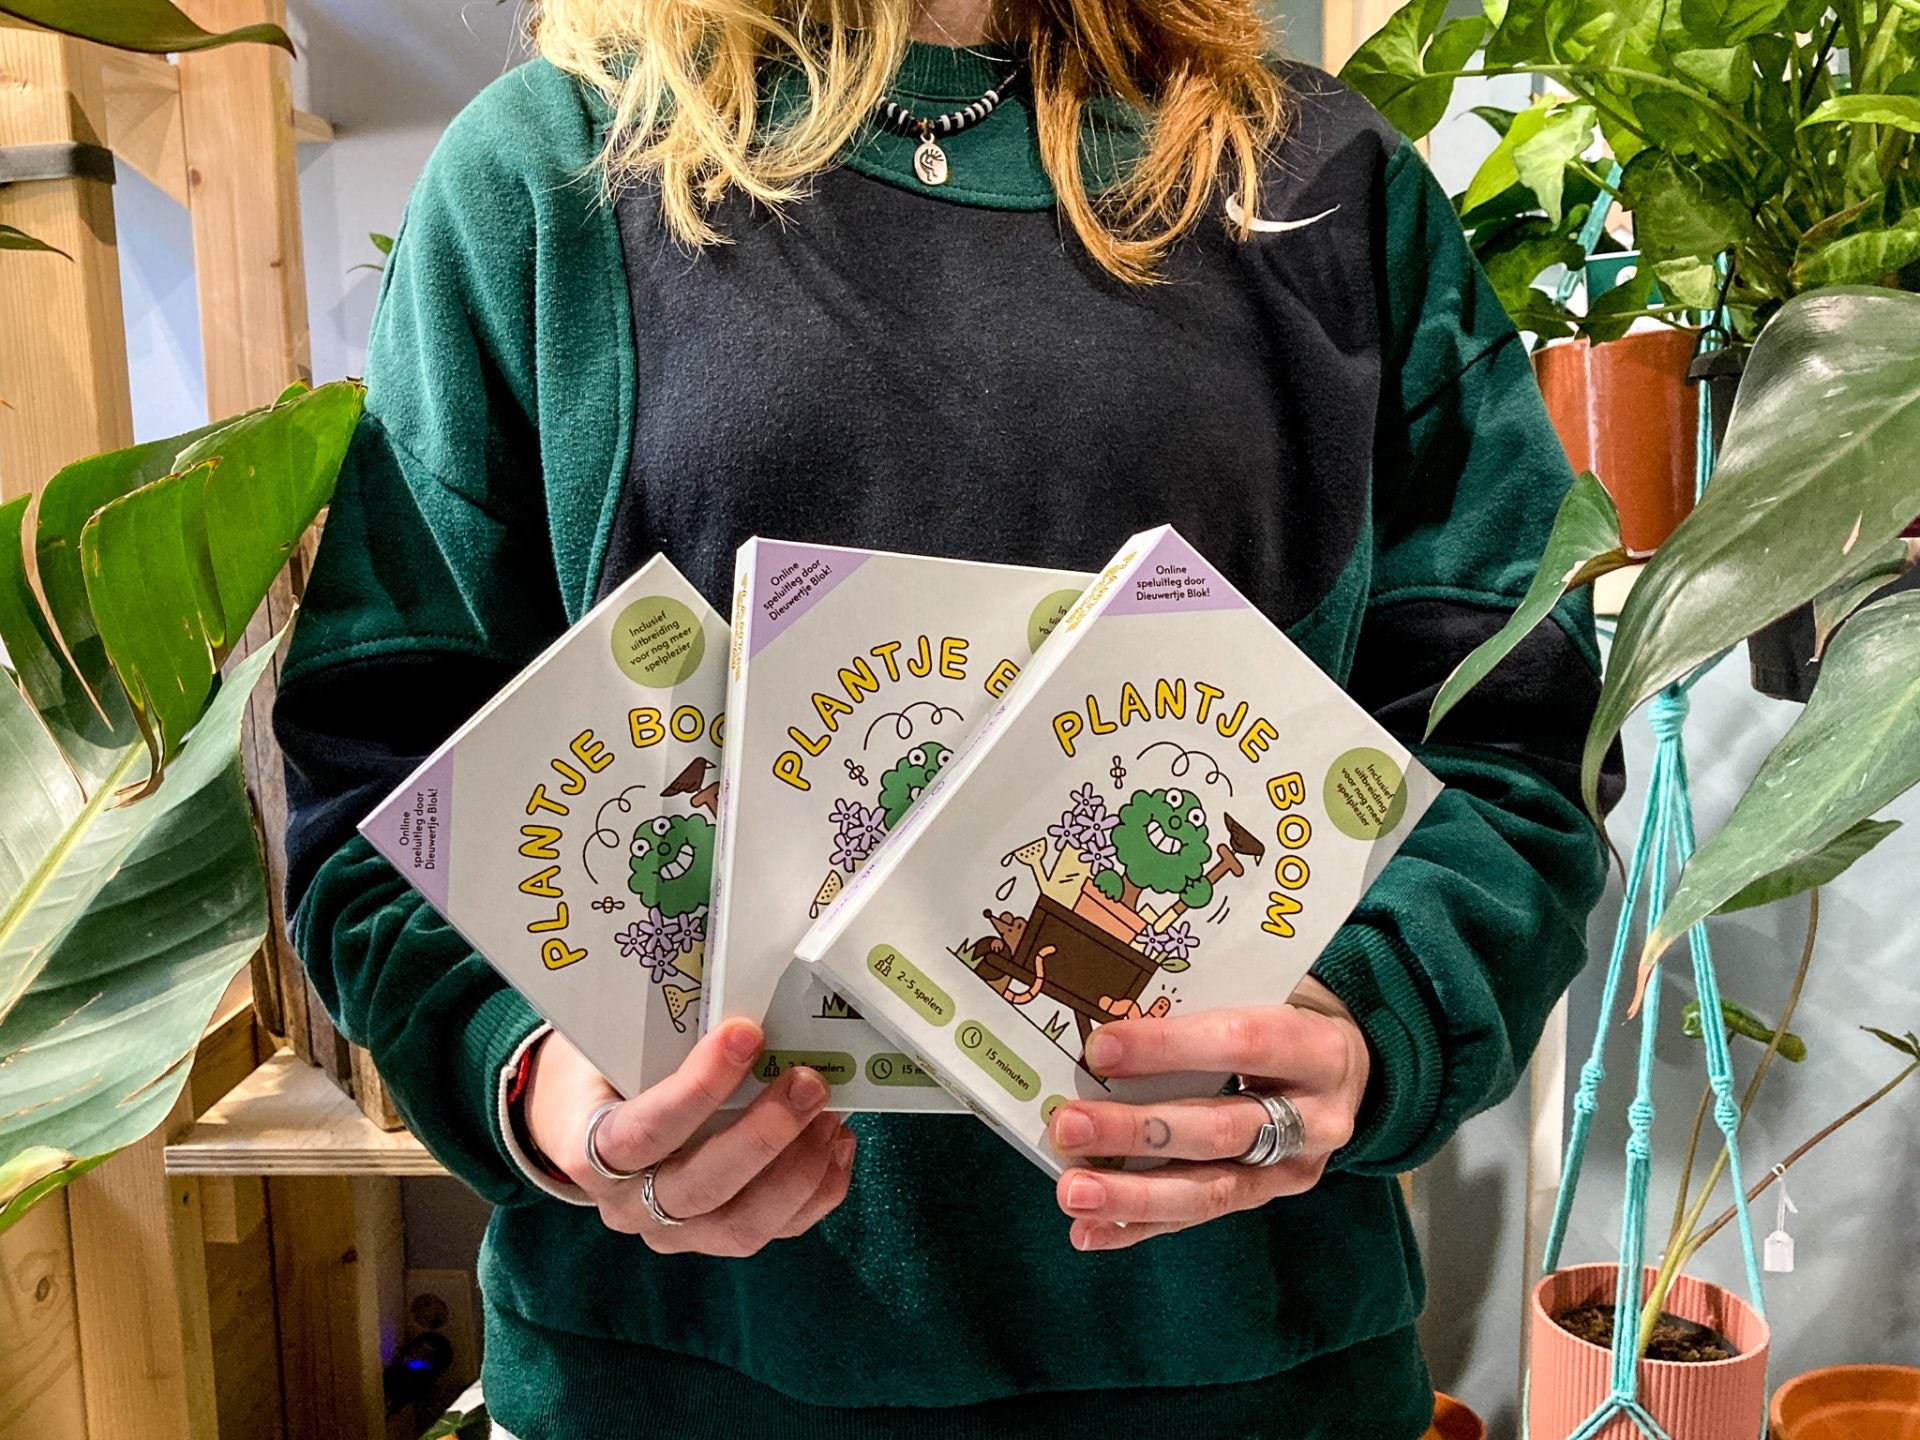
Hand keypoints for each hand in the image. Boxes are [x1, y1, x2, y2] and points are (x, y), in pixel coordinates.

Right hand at [523, 1021, 854, 1255]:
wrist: (582, 1122)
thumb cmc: (604, 1073)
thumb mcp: (612, 1047)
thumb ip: (659, 1034)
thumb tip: (741, 991)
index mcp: (590, 1150)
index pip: (644, 1133)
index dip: (698, 1089)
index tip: (747, 1034)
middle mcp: (629, 1205)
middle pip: (701, 1187)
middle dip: (765, 1134)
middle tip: (808, 1081)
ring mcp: (674, 1231)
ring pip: (743, 1226)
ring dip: (799, 1170)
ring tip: (830, 1115)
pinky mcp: (716, 1236)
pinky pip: (776, 1231)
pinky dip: (817, 1191)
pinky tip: (837, 1143)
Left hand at [1045, 976, 1369, 1251]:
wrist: (1350, 1066)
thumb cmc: (1285, 1014)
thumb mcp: (1263, 993)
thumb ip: (1202, 1005)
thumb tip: (1102, 1015)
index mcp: (1314, 1048)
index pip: (1240, 1044)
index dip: (1168, 1049)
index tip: (1099, 1049)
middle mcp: (1315, 1118)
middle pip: (1221, 1129)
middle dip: (1139, 1131)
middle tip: (1069, 1126)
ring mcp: (1293, 1169)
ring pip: (1212, 1190)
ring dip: (1132, 1195)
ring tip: (1071, 1192)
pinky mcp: (1268, 1200)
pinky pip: (1198, 1219)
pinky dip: (1138, 1227)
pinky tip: (1088, 1231)